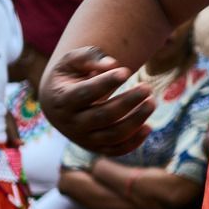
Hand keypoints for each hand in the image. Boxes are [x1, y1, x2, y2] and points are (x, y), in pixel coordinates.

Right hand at [40, 45, 155, 152]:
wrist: (56, 104)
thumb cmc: (69, 76)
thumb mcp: (71, 61)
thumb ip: (89, 57)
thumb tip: (113, 64)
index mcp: (62, 100)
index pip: (85, 93)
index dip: (106, 83)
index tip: (126, 71)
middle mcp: (71, 123)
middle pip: (103, 116)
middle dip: (128, 102)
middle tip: (147, 87)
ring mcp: (83, 139)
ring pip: (113, 135)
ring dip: (135, 120)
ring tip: (152, 102)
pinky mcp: (95, 148)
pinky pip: (116, 150)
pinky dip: (134, 142)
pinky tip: (149, 127)